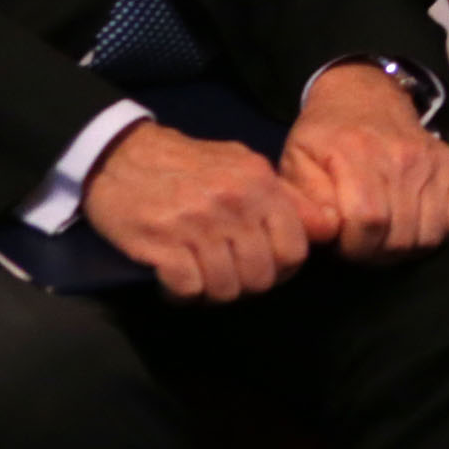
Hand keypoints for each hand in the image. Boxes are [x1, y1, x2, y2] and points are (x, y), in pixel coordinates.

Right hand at [83, 119, 312, 300]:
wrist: (121, 155)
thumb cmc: (189, 164)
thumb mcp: (243, 167)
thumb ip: (284, 198)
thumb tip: (326, 227)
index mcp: (259, 183)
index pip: (295, 249)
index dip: (283, 269)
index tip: (265, 268)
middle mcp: (234, 203)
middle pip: (260, 276)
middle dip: (246, 284)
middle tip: (227, 275)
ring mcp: (197, 224)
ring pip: (225, 288)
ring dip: (212, 291)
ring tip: (200, 276)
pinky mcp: (161, 243)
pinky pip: (188, 289)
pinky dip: (181, 293)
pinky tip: (174, 279)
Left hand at [280, 62, 448, 262]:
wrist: (363, 96)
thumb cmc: (325, 138)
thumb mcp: (296, 162)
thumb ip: (303, 200)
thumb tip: (328, 230)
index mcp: (358, 155)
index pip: (368, 222)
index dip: (353, 246)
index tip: (341, 243)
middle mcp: (403, 157)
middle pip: (400, 236)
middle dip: (376, 253)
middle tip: (362, 242)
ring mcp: (433, 161)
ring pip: (430, 234)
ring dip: (406, 247)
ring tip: (386, 235)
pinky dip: (445, 230)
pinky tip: (418, 223)